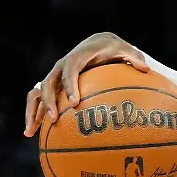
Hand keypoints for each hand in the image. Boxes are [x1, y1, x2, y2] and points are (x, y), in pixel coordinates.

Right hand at [24, 32, 149, 136]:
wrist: (97, 43)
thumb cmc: (113, 49)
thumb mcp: (125, 49)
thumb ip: (134, 57)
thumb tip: (146, 68)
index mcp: (77, 57)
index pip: (70, 69)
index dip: (70, 85)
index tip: (74, 103)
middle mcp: (61, 67)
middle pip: (49, 83)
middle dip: (49, 101)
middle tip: (54, 119)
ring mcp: (54, 77)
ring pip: (37, 93)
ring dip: (33, 111)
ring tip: (30, 132)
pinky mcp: (53, 86)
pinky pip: (38, 100)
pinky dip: (33, 114)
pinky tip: (31, 133)